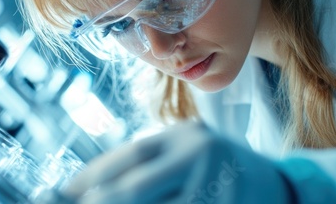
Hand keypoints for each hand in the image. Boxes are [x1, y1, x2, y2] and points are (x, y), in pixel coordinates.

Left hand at [62, 121, 293, 203]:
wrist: (278, 187)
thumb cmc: (218, 168)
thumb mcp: (183, 155)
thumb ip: (144, 167)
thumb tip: (86, 190)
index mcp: (185, 138)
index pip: (128, 157)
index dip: (87, 179)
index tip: (57, 194)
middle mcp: (199, 158)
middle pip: (133, 190)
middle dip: (100, 203)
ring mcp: (214, 189)